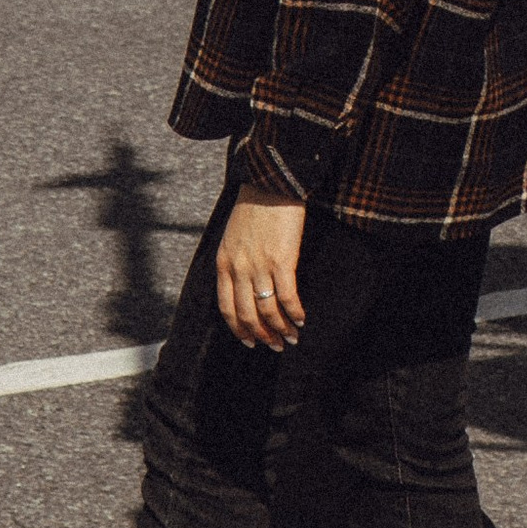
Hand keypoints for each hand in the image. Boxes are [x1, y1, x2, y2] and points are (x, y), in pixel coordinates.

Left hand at [216, 191, 305, 349]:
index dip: (239, 330)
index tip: (250, 342)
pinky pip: (288, 297)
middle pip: (248, 315)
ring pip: (268, 311)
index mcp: (224, 263)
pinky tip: (302, 320)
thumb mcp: (232, 236)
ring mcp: (260, 266)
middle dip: (263, 336)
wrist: (271, 181)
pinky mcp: (283, 260)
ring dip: (281, 329)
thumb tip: (245, 287)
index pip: (227, 309)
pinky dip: (295, 313)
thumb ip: (235, 262)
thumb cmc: (254, 206)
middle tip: (276, 346)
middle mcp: (239, 268)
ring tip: (292, 338)